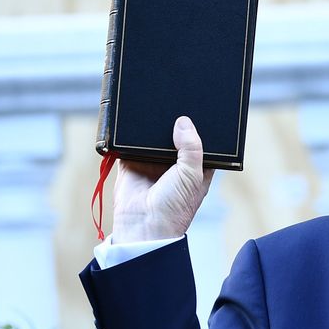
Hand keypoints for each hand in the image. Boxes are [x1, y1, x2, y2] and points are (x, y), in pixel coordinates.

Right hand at [112, 115, 215, 241]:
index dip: (199, 128)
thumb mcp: (192, 175)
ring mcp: (151, 162)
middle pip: (174, 135)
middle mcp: (174, 163)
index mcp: (195, 167)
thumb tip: (183, 122)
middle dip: (173, 123)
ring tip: (154, 106)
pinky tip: (134, 120)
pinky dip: (130, 134)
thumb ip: (191, 147)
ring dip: (152, 126)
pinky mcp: (130, 163)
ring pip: (152, 137)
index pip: (200, 142)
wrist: (144, 226)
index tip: (199, 110)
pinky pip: (129, 143)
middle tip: (173, 102)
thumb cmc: (175, 208)